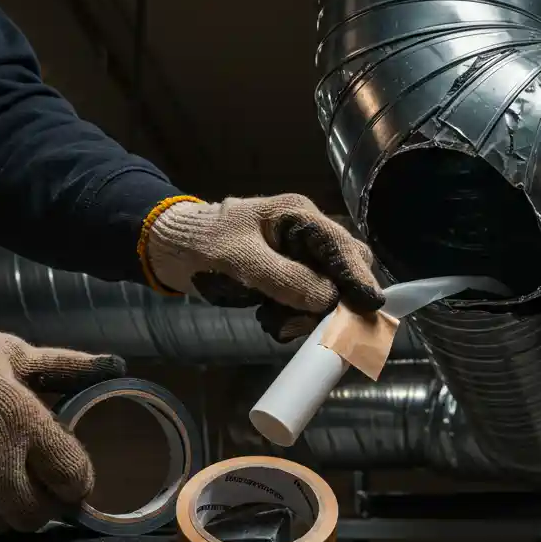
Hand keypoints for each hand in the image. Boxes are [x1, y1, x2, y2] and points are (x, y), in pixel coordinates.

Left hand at [143, 193, 384, 340]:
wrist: (168, 249)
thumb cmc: (201, 245)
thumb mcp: (240, 261)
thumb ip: (285, 279)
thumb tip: (328, 300)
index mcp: (297, 216)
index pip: (342, 246)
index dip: (359, 277)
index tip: (372, 307)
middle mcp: (305, 234)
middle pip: (343, 270)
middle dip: (333, 303)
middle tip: (306, 325)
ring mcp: (297, 257)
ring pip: (326, 292)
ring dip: (306, 315)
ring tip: (273, 322)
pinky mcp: (285, 277)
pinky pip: (304, 302)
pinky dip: (291, 317)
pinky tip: (268, 319)